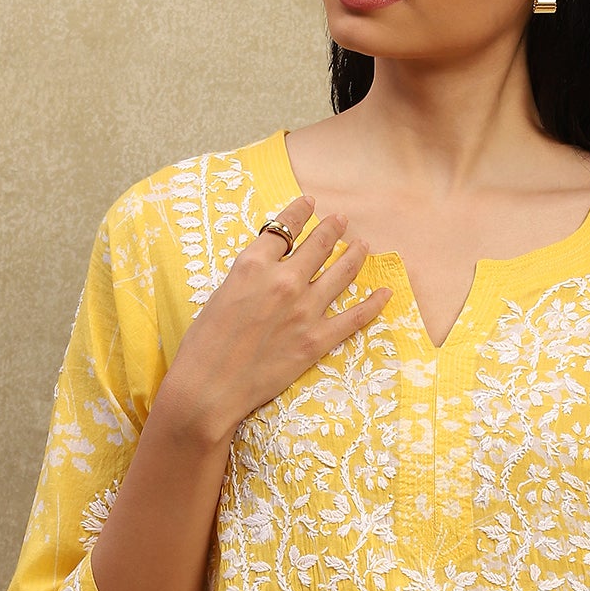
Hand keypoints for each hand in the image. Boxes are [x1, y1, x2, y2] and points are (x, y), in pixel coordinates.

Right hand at [165, 194, 392, 441]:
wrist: (209, 387)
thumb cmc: (203, 343)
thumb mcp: (220, 292)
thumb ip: (249, 275)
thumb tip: (269, 266)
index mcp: (253, 266)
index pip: (282, 228)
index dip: (300, 212)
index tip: (311, 203)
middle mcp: (284, 281)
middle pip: (318, 244)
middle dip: (333, 228)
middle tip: (342, 220)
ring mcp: (304, 310)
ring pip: (342, 272)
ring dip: (355, 254)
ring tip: (363, 245)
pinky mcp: (317, 339)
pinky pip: (355, 317)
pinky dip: (374, 303)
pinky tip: (386, 292)